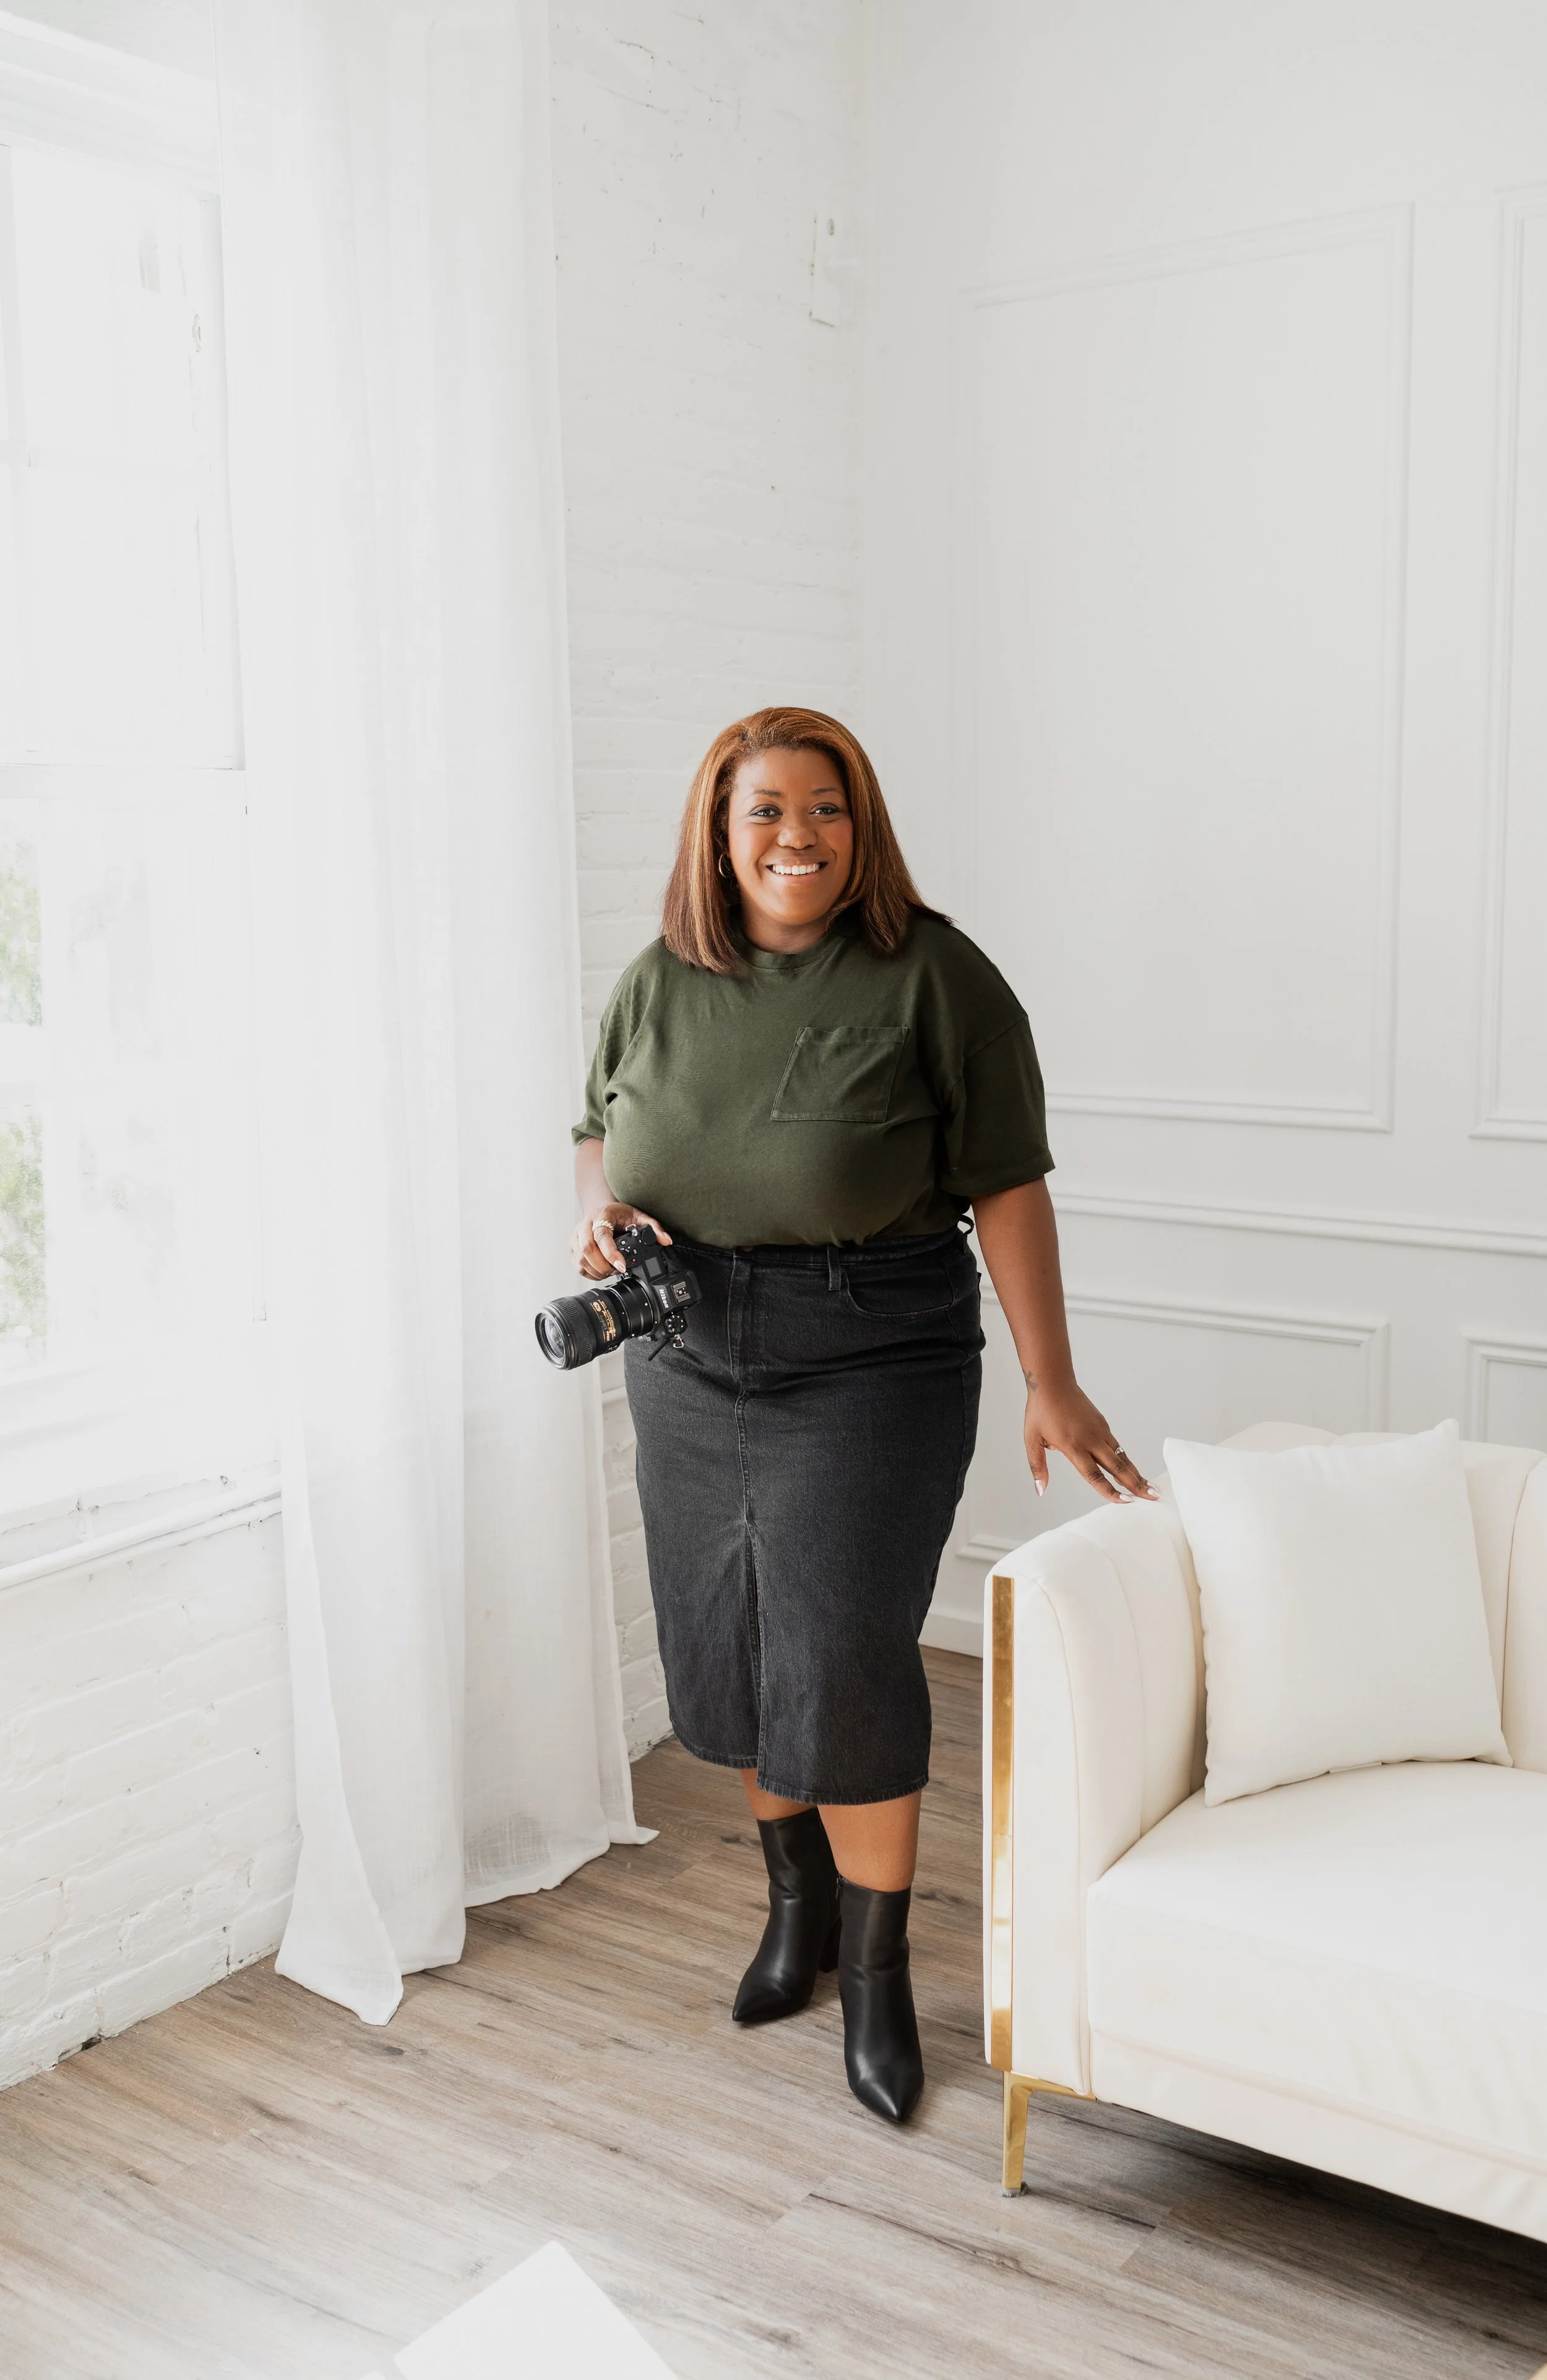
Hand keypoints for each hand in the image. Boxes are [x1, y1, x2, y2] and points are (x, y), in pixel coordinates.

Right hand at [571, 1201, 672, 1280]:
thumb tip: (666, 1241)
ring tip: (612, 1271)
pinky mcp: (573, 1246)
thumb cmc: (619, 1214)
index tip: (622, 1265)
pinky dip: (589, 1273)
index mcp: (601, 1215)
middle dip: (603, 1266)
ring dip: (597, 1271)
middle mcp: (585, 1224)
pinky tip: (602, 1272)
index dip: (610, 1253)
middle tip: (618, 1270)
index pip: (601, 1235)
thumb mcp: (639, 1216)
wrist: (603, 1210)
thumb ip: (653, 1227)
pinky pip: (577, 1264)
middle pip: (587, 1249)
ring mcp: (576, 1236)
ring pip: (580, 1259)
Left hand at [1024, 1380, 1154, 1504]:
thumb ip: (1037, 1467)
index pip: (1094, 1475)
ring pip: (1121, 1456)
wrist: (1053, 1382)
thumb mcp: (1032, 1439)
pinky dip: (1126, 1460)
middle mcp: (1091, 1440)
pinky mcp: (1103, 1424)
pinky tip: (1132, 1469)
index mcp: (1073, 1446)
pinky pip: (1117, 1446)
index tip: (1125, 1502)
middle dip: (1136, 1484)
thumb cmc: (1040, 1411)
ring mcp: (1100, 1431)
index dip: (1110, 1491)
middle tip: (1152, 1497)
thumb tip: (1040, 1490)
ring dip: (1136, 1473)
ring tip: (1149, 1487)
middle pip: (1117, 1467)